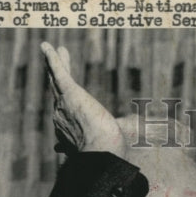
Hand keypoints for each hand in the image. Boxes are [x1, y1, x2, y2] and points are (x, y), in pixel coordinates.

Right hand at [40, 42, 124, 156]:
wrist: (102, 149)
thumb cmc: (113, 147)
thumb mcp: (121, 133)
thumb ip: (128, 127)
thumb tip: (147, 125)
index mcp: (71, 129)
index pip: (66, 110)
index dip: (64, 102)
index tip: (65, 97)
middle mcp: (62, 116)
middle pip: (56, 90)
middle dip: (54, 75)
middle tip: (55, 61)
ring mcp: (64, 104)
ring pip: (55, 79)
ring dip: (54, 62)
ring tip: (51, 49)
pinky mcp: (70, 92)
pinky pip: (58, 72)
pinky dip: (53, 59)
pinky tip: (48, 46)